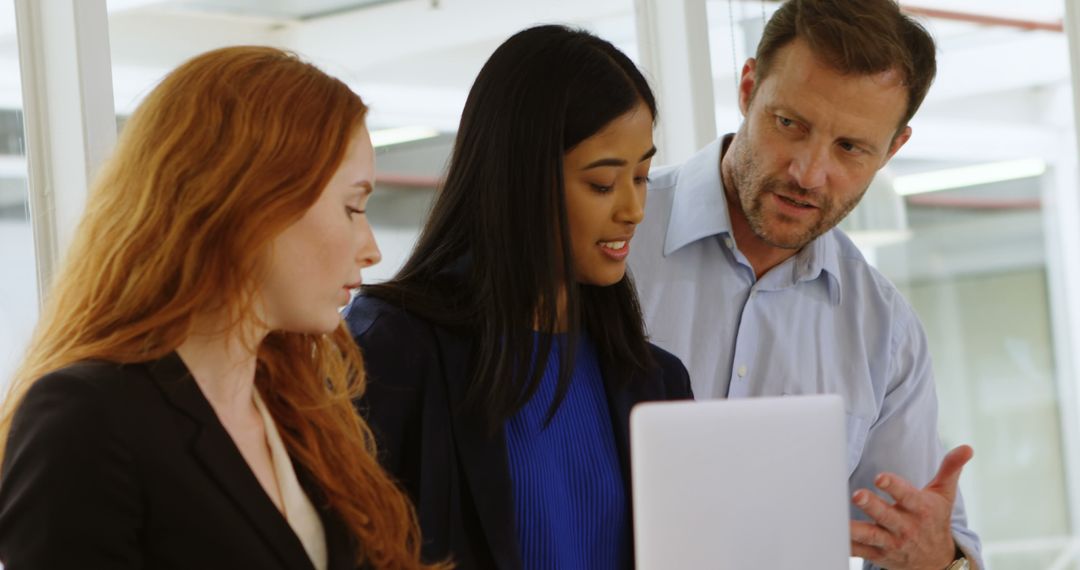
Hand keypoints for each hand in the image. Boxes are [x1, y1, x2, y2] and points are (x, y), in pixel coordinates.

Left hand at [850, 445, 972, 569]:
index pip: (907, 496)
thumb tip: (967, 447)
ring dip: (855, 529)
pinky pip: (859, 550)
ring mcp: (891, 542)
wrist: (936, 561)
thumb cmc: (935, 519)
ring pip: (870, 535)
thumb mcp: (944, 495)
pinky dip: (846, 544)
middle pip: (885, 515)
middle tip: (857, 495)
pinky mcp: (878, 554)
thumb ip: (950, 469)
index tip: (880, 477)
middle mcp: (905, 526)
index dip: (894, 486)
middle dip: (871, 505)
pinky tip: (831, 533)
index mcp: (920, 509)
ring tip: (840, 520)